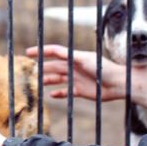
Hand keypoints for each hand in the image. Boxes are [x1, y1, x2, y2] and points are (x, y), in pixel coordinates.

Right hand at [26, 44, 146, 108]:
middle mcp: (74, 67)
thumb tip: (54, 51)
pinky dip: (59, 93)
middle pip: (54, 66)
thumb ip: (69, 56)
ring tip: (38, 83)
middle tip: (30, 70)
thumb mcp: (84, 59)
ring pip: (58, 79)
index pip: (54, 52)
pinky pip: (66, 92)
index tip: (28, 53)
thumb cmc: (103, 68)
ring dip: (48, 80)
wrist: (118, 84)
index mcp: (74, 57)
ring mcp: (76, 79)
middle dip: (42, 67)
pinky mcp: (80, 90)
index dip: (41, 52)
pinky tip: (52, 95)